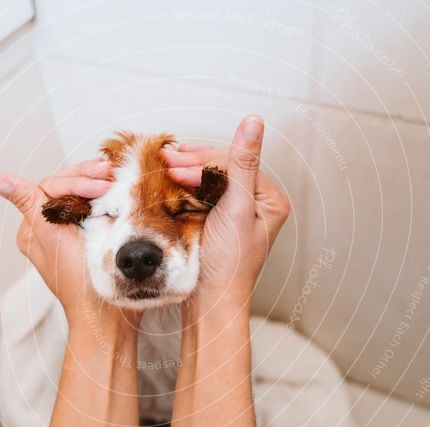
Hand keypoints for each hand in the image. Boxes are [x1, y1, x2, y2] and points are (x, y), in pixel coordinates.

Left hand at [0, 161, 138, 326]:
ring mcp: (75, 231)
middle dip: (88, 178)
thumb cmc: (79, 280)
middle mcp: (51, 228)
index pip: (51, 187)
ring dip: (101, 184)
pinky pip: (98, 208)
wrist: (108, 313)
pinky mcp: (96, 236)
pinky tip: (121, 189)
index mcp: (33, 228)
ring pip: (84, 194)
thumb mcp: (50, 235)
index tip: (100, 186)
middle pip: (67, 187)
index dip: (76, 182)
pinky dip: (110, 197)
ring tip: (117, 178)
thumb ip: (27, 202)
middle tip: (110, 174)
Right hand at [163, 116, 290, 310]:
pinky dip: (179, 187)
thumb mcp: (236, 209)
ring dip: (182, 173)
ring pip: (206, 179)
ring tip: (160, 167)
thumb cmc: (228, 264)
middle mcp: (254, 202)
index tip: (176, 167)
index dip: (204, 161)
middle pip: (220, 169)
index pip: (235, 164)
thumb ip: (242, 164)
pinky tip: (164, 181)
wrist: (210, 301)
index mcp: (269, 198)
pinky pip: (196, 194)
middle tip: (164, 161)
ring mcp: (232, 211)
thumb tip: (255, 121)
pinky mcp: (213, 220)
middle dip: (191, 164)